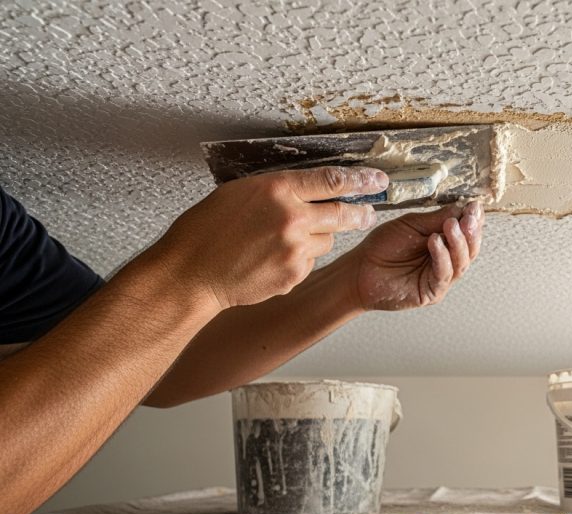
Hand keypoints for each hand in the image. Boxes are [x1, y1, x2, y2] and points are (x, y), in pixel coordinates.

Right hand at [154, 166, 386, 308]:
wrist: (191, 272)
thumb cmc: (207, 230)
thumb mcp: (241, 192)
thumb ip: (278, 189)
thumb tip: (310, 188)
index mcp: (276, 190)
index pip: (331, 180)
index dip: (360, 179)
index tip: (377, 180)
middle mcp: (291, 218)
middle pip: (343, 212)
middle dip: (359, 213)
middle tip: (369, 213)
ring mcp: (295, 249)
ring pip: (327, 240)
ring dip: (317, 237)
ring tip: (284, 239)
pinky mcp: (294, 274)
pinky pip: (310, 262)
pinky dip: (300, 259)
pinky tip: (273, 258)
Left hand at [339, 201, 484, 310]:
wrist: (360, 270)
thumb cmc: (383, 247)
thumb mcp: (412, 225)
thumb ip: (436, 219)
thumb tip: (462, 208)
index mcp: (444, 244)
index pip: (467, 233)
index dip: (473, 220)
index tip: (474, 207)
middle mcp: (447, 262)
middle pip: (470, 249)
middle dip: (471, 232)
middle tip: (469, 217)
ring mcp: (441, 278)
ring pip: (461, 262)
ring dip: (458, 242)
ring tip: (451, 225)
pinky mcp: (432, 292)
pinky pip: (444, 274)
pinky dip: (442, 257)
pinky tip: (435, 241)